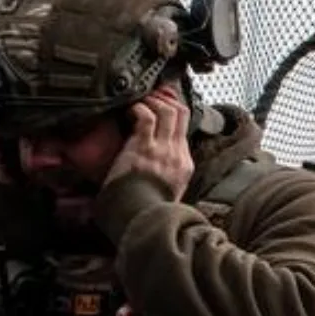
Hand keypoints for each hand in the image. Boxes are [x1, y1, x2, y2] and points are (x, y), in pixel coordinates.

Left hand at [107, 85, 194, 201]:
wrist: (138, 219)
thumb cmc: (145, 210)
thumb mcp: (167, 195)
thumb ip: (166, 179)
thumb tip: (158, 173)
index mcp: (184, 166)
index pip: (184, 130)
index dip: (172, 113)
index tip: (160, 107)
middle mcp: (178, 155)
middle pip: (181, 114)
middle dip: (166, 99)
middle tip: (151, 96)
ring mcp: (163, 150)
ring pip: (168, 110)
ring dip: (153, 101)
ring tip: (140, 101)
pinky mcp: (145, 148)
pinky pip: (147, 117)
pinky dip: (139, 108)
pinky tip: (130, 110)